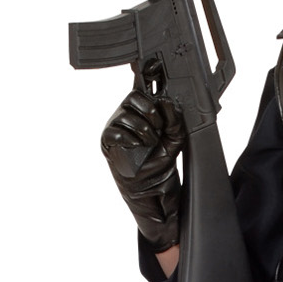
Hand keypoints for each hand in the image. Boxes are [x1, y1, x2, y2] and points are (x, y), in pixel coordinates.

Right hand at [100, 90, 186, 251]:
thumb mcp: (174, 140)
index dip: (151, 96)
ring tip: (149, 143)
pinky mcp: (107, 142)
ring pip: (125, 114)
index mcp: (141, 113)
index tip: (161, 111)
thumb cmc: (160, 164)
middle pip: (133, 98)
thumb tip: (168, 103)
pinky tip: (137, 146)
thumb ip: (175, 121)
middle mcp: (126, 117)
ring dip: (142, 129)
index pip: (142, 92)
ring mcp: (115, 128)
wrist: (151, 188)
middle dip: (150, 113)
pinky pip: (114, 131)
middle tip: (158, 129)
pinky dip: (128, 137)